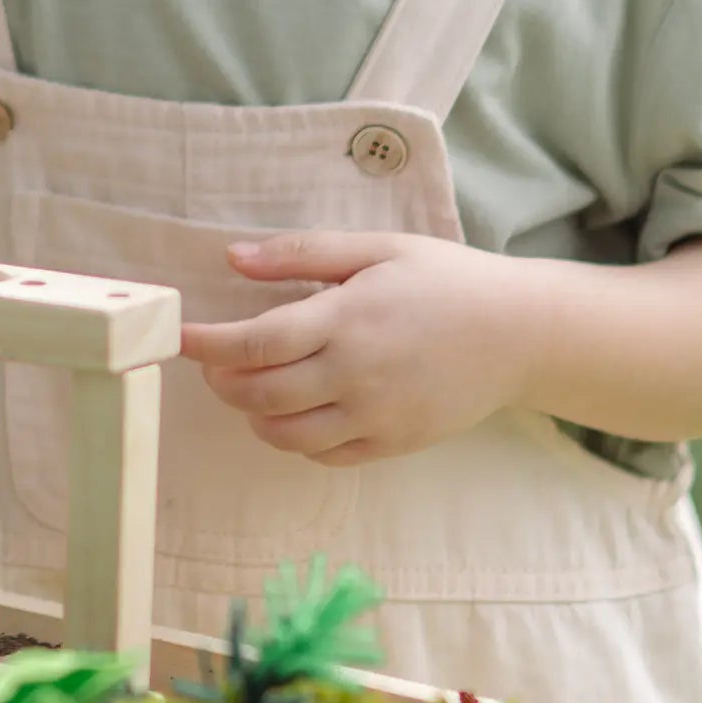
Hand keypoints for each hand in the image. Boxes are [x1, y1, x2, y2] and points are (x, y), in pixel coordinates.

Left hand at [178, 231, 533, 465]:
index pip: (258, 341)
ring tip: (249, 386)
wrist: (520, 333)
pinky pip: (325, 454)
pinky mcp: (393, 443)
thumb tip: (233, 258)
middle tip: (214, 361)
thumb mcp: (375, 248)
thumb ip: (301, 253)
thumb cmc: (444, 280)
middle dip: (223, 381)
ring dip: (253, 415)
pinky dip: (295, 438)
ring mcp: (376, 415)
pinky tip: (295, 411)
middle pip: (262, 394)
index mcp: (348, 318)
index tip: (181, 338)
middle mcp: (357, 373)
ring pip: (287, 434)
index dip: (209, 345)